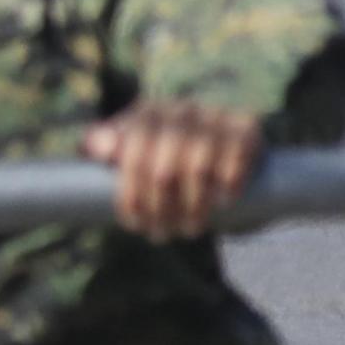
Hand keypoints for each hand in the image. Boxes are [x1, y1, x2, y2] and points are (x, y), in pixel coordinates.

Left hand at [83, 103, 264, 241]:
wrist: (217, 151)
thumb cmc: (160, 157)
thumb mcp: (125, 150)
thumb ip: (98, 145)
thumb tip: (102, 148)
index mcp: (146, 114)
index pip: (131, 157)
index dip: (132, 196)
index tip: (134, 225)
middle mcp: (180, 110)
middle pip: (163, 170)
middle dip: (159, 210)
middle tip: (162, 234)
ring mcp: (214, 117)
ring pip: (198, 169)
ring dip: (193, 207)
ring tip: (190, 229)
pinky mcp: (246, 129)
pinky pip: (237, 157)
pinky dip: (228, 185)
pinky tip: (222, 204)